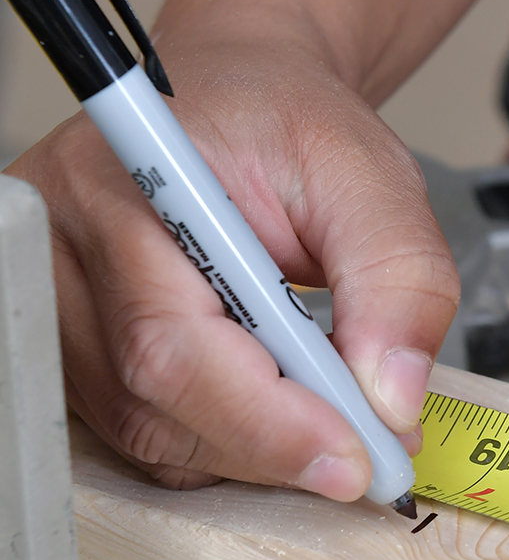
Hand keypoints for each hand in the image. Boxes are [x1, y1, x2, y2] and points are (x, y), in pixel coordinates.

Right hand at [6, 24, 457, 496]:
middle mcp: (64, 251)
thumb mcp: (369, 173)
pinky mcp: (77, 346)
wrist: (242, 101)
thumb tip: (391, 396)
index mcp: (123, 185)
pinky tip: (283, 399)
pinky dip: (231, 437)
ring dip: (260, 444)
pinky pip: (148, 431)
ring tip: (333, 403)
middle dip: (280, 441)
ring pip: (153, 432)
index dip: (269, 421)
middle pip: (158, 402)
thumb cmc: (288, 122)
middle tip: (373, 445)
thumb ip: (398, 276)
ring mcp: (60, 305)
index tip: (356, 458)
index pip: (173, 341)